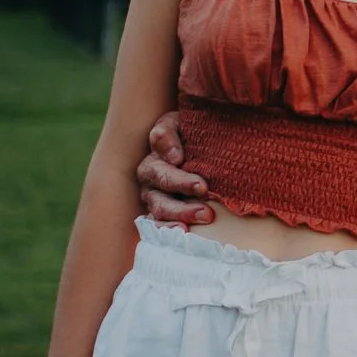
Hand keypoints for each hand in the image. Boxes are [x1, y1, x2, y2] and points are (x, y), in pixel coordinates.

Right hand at [136, 110, 212, 225]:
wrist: (202, 157)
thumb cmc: (197, 140)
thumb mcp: (188, 126)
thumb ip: (174, 131)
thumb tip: (175, 157)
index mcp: (159, 146)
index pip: (160, 141)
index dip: (169, 147)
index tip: (183, 159)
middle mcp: (151, 172)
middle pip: (162, 177)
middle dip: (183, 184)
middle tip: (204, 189)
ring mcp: (153, 196)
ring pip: (160, 204)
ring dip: (181, 210)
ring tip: (205, 215)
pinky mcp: (160, 215)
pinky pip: (159, 224)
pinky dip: (169, 228)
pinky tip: (184, 231)